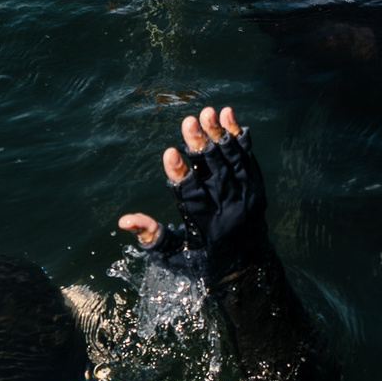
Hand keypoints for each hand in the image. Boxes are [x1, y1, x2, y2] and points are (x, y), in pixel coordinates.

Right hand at [118, 105, 265, 281]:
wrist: (249, 268)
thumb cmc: (203, 263)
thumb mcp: (175, 258)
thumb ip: (153, 238)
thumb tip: (125, 221)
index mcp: (209, 228)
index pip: (193, 198)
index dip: (181, 175)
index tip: (168, 152)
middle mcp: (232, 211)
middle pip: (216, 174)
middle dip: (201, 147)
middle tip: (189, 121)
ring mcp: (247, 197)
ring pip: (233, 162)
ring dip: (220, 135)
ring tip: (207, 112)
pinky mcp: (256, 187)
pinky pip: (248, 158)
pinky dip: (239, 137)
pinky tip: (228, 115)